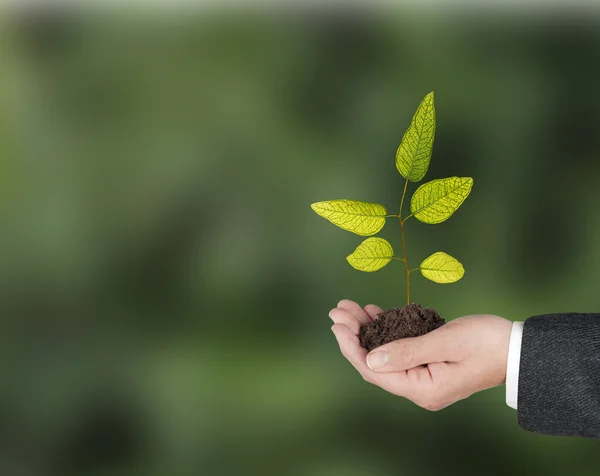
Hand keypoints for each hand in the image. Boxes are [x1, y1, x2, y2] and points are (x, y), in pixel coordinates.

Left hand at [329, 299, 512, 410]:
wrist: (519, 348)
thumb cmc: (487, 342)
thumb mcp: (445, 342)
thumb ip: (407, 351)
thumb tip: (369, 358)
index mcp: (423, 388)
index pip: (373, 370)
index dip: (351, 346)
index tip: (337, 323)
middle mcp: (420, 388)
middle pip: (375, 362)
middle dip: (354, 334)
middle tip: (338, 310)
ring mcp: (424, 377)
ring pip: (384, 354)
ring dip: (367, 330)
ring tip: (350, 308)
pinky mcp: (429, 365)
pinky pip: (399, 349)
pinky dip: (385, 330)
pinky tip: (374, 313)